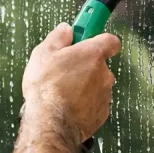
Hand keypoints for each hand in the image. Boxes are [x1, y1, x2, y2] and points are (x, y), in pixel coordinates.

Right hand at [22, 24, 120, 144]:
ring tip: (61, 90)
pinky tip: (66, 104)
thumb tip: (65, 29)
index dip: (97, 37)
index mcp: (93, 54)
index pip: (110, 39)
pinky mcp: (101, 113)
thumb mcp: (43, 54)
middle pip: (99, 63)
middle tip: (64, 68)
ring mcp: (104, 94)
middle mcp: (104, 73)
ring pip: (96, 84)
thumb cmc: (47, 89)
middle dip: (84, 64)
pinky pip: (94, 102)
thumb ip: (58, 37)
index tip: (87, 35)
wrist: (51, 122)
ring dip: (83, 85)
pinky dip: (83, 102)